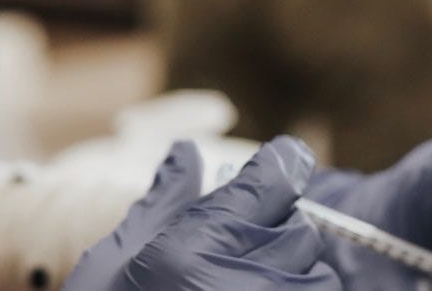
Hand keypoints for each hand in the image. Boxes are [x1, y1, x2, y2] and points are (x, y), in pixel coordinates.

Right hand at [66, 136, 342, 290]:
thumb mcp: (114, 270)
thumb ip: (163, 206)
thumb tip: (186, 153)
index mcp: (195, 253)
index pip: (274, 178)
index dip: (279, 168)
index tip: (282, 167)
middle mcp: (249, 287)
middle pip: (297, 227)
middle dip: (272, 237)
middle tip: (232, 264)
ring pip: (317, 274)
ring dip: (289, 280)